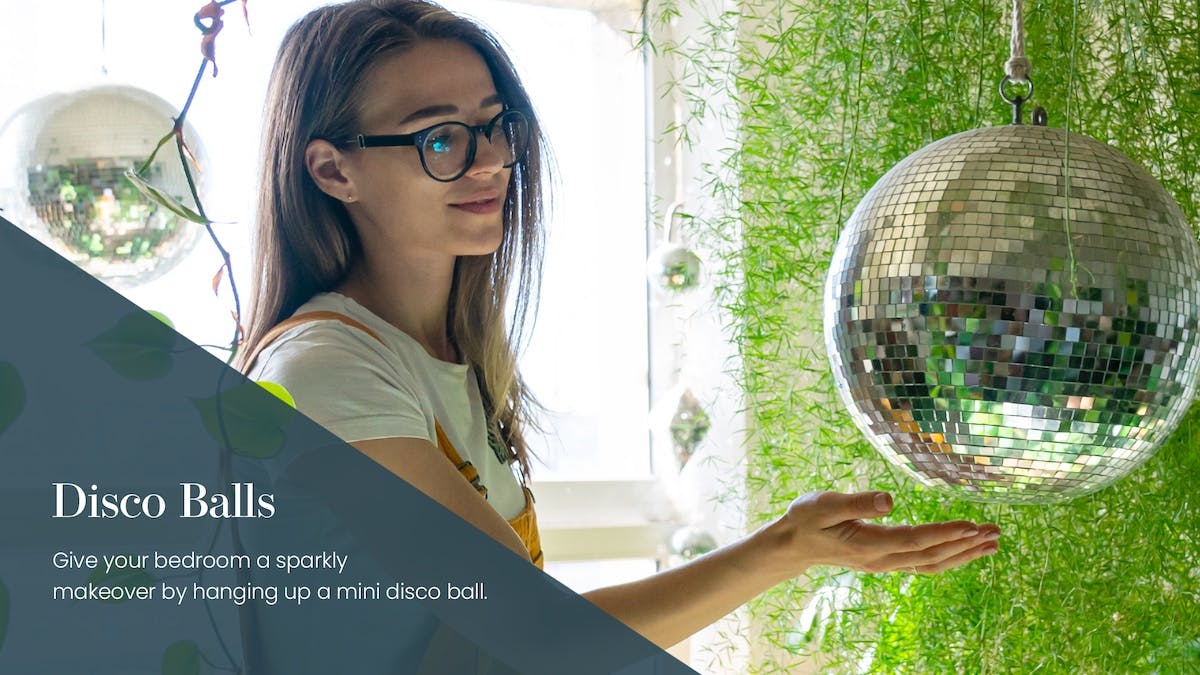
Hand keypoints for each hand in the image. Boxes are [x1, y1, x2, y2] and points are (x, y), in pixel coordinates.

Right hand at [765, 490, 999, 576]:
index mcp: (869, 544)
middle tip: (996, 532)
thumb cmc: (806, 518)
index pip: (916, 540)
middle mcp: (882, 560)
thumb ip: (856, 502)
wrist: (793, 544)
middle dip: (965, 545)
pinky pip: (924, 565)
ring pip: (932, 565)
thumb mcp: (824, 503)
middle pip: (931, 556)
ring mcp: (885, 564)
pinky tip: (964, 550)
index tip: (972, 525)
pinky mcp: (886, 562)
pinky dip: (949, 558)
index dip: (945, 533)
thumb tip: (890, 499)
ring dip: (963, 554)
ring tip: (991, 543)